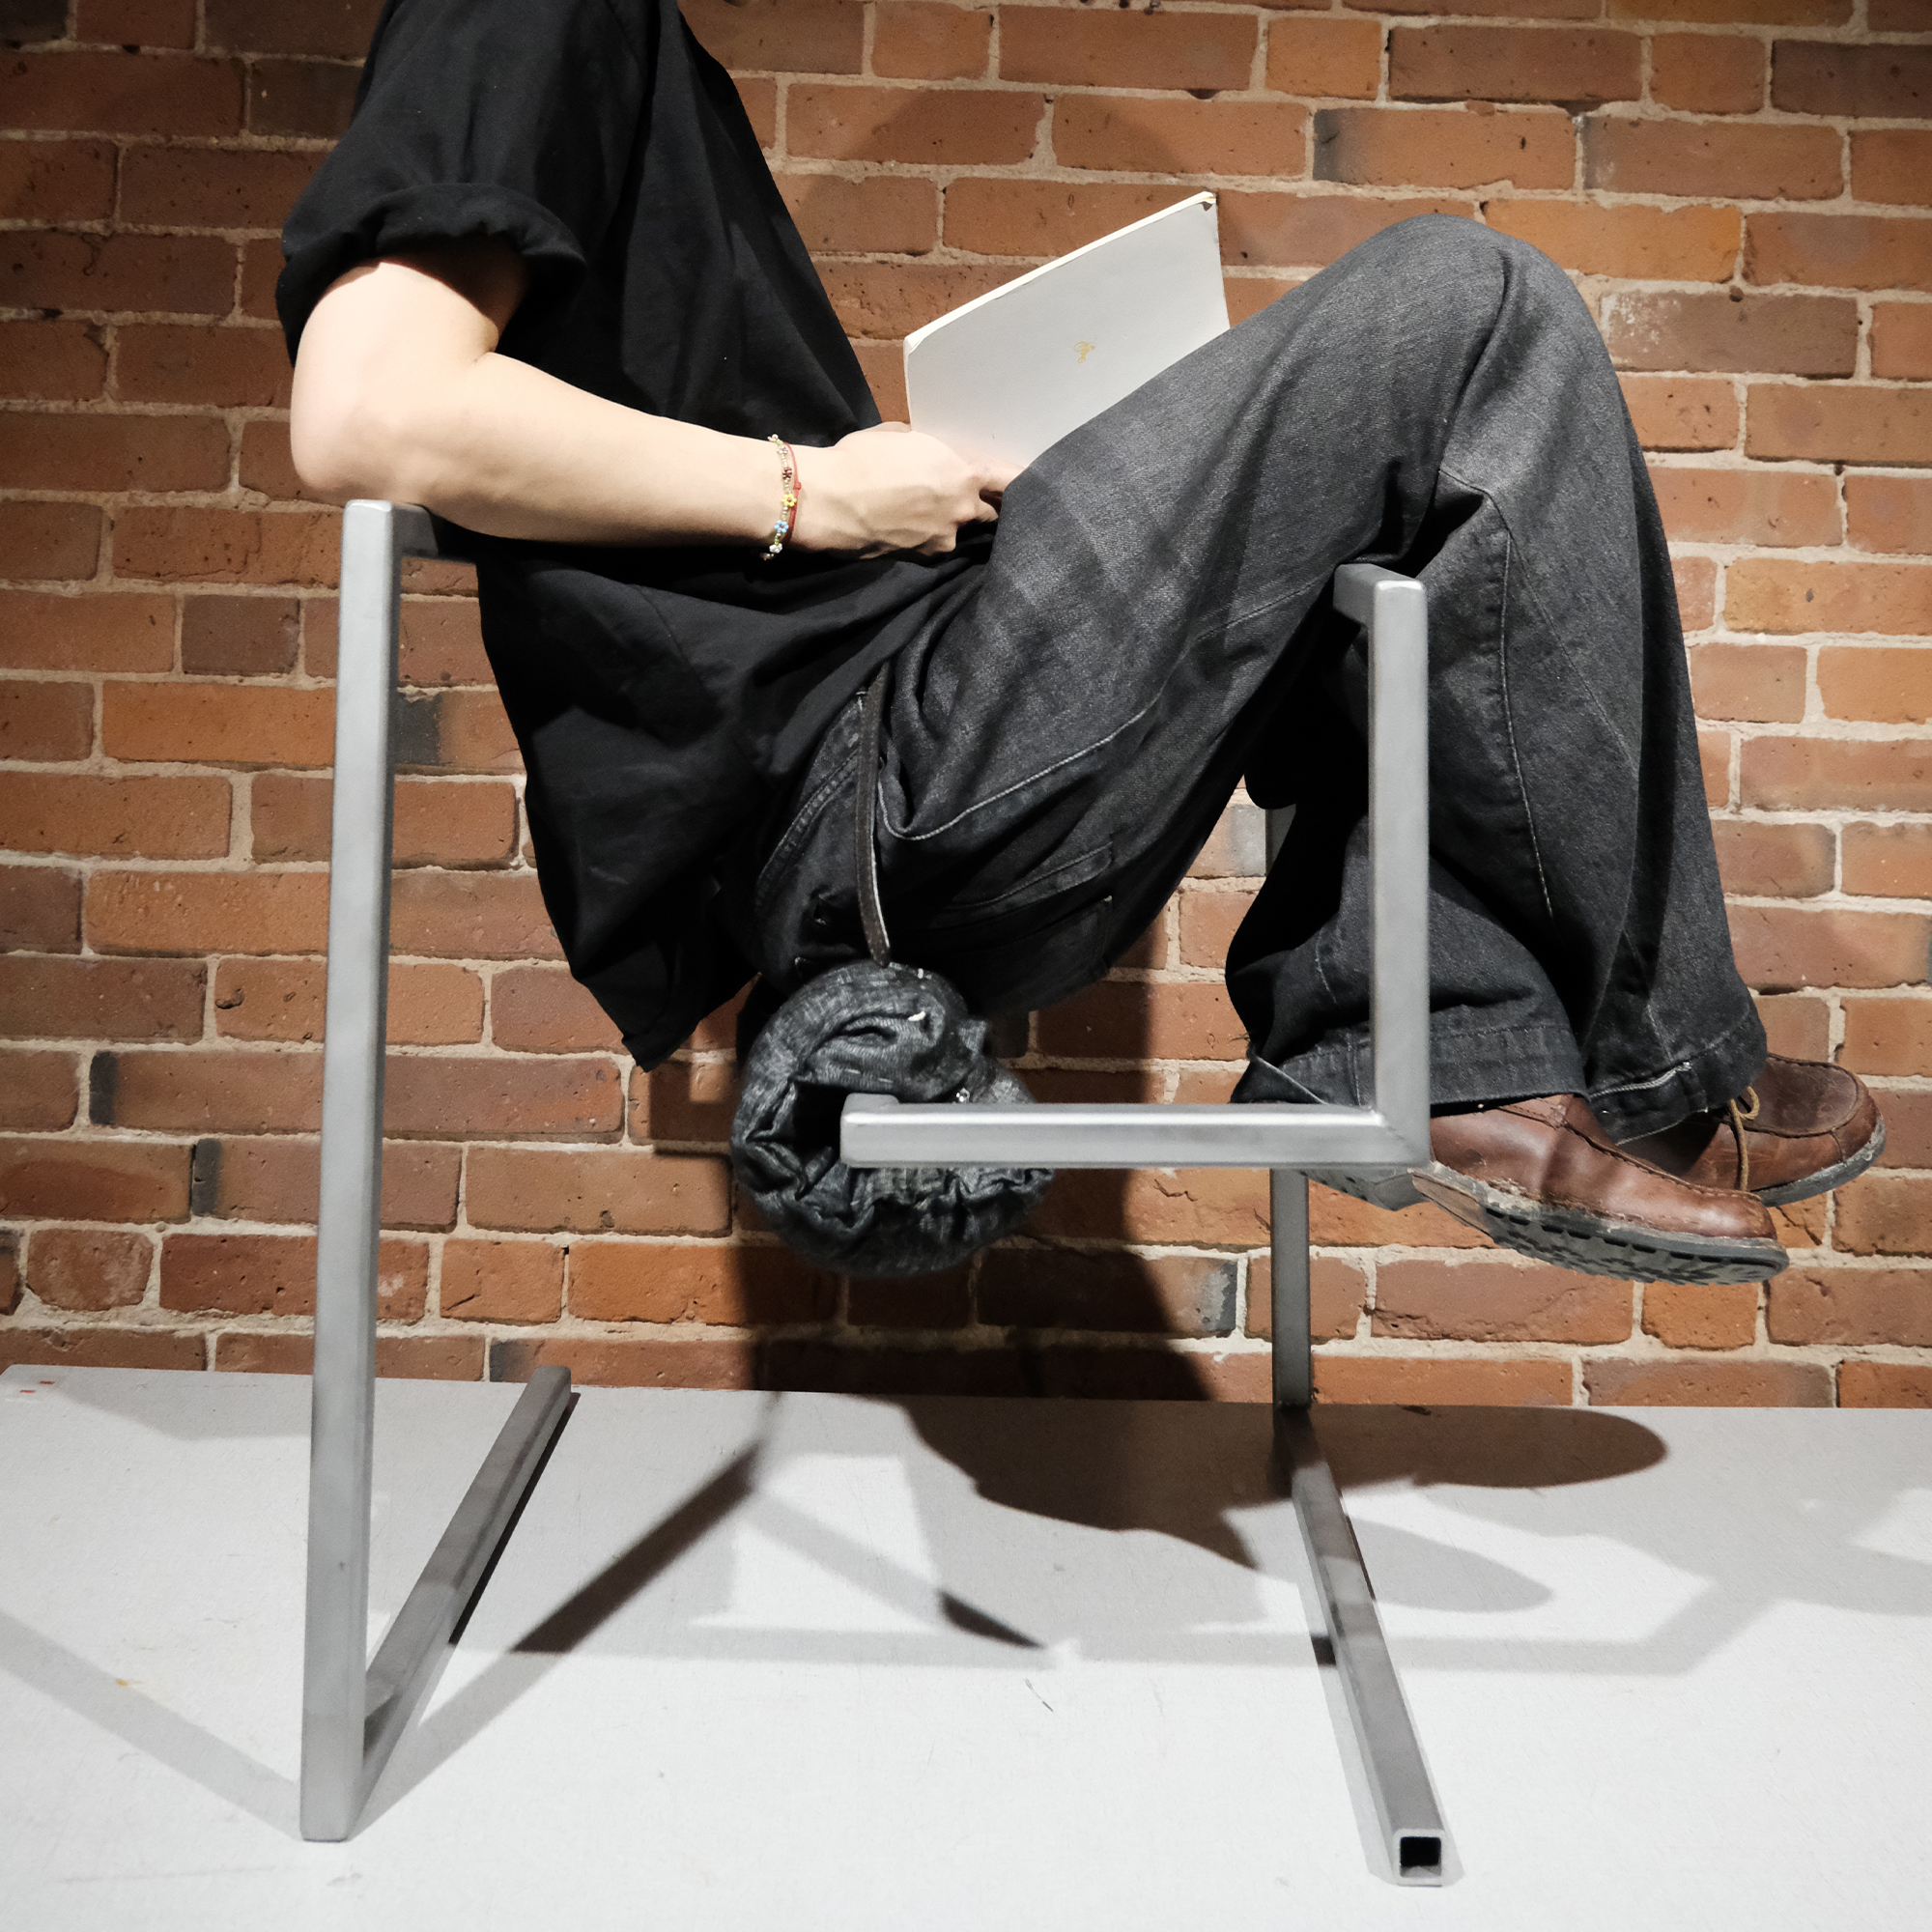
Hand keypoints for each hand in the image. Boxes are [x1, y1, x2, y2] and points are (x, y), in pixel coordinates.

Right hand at [791, 423, 1019, 556]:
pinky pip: (937, 545)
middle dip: (988, 504)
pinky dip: (929, 537)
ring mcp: (945, 539)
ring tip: (929, 511)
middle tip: (980, 496)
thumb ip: (931, 449)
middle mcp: (963, 510)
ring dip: (954, 522)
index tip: (1031, 482)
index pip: (1012, 479)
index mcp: (965, 473)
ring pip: (961, 530)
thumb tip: (933, 457)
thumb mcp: (902, 436)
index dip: (1022, 480)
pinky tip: (908, 526)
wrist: (826, 500)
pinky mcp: (923, 559)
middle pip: (993, 510)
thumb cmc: (861, 458)